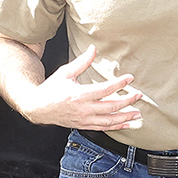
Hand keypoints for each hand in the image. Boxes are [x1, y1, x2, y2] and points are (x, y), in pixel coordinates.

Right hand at [25, 47, 144, 130]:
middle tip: (139, 95)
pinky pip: (103, 128)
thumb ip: (82, 62)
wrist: (38, 108)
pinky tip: (126, 125)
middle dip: (127, 101)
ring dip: (125, 117)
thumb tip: (93, 49)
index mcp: (79, 95)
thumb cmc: (51, 89)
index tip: (130, 78)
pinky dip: (116, 127)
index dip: (119, 84)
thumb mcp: (65, 73)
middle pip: (111, 106)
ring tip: (137, 113)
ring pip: (109, 120)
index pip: (105, 90)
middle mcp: (83, 109)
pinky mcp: (83, 125)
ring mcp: (84, 119)